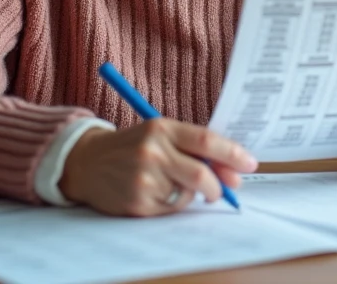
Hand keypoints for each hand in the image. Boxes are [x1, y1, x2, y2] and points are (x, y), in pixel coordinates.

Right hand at [59, 119, 257, 216]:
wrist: (87, 162)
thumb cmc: (132, 146)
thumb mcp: (160, 135)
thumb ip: (194, 148)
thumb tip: (234, 173)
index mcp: (161, 128)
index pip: (206, 140)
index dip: (233, 153)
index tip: (250, 164)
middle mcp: (152, 151)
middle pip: (202, 173)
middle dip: (218, 186)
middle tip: (223, 191)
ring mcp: (143, 178)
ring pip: (188, 193)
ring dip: (190, 194)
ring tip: (170, 183)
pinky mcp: (137, 201)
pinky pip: (171, 208)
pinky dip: (172, 204)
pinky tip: (155, 193)